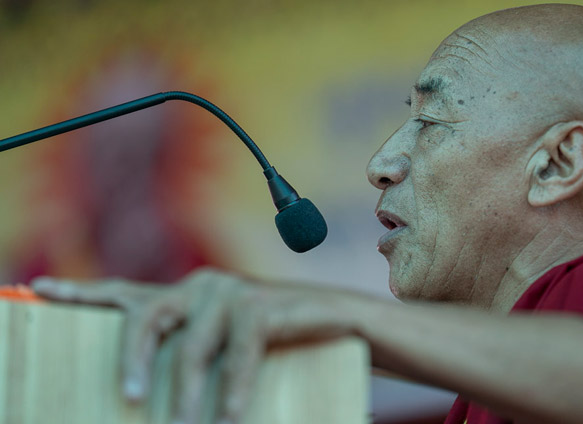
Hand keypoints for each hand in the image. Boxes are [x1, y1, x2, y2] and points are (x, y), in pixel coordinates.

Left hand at [31, 268, 360, 423]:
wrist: (337, 320)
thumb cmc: (276, 339)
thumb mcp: (224, 345)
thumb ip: (191, 351)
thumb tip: (149, 389)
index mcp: (187, 295)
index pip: (128, 294)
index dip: (84, 293)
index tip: (41, 289)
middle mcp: (202, 286)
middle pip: (148, 314)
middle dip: (132, 355)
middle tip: (127, 396)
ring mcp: (232, 293)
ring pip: (193, 346)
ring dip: (187, 393)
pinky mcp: (262, 305)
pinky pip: (239, 353)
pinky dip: (234, 388)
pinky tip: (230, 414)